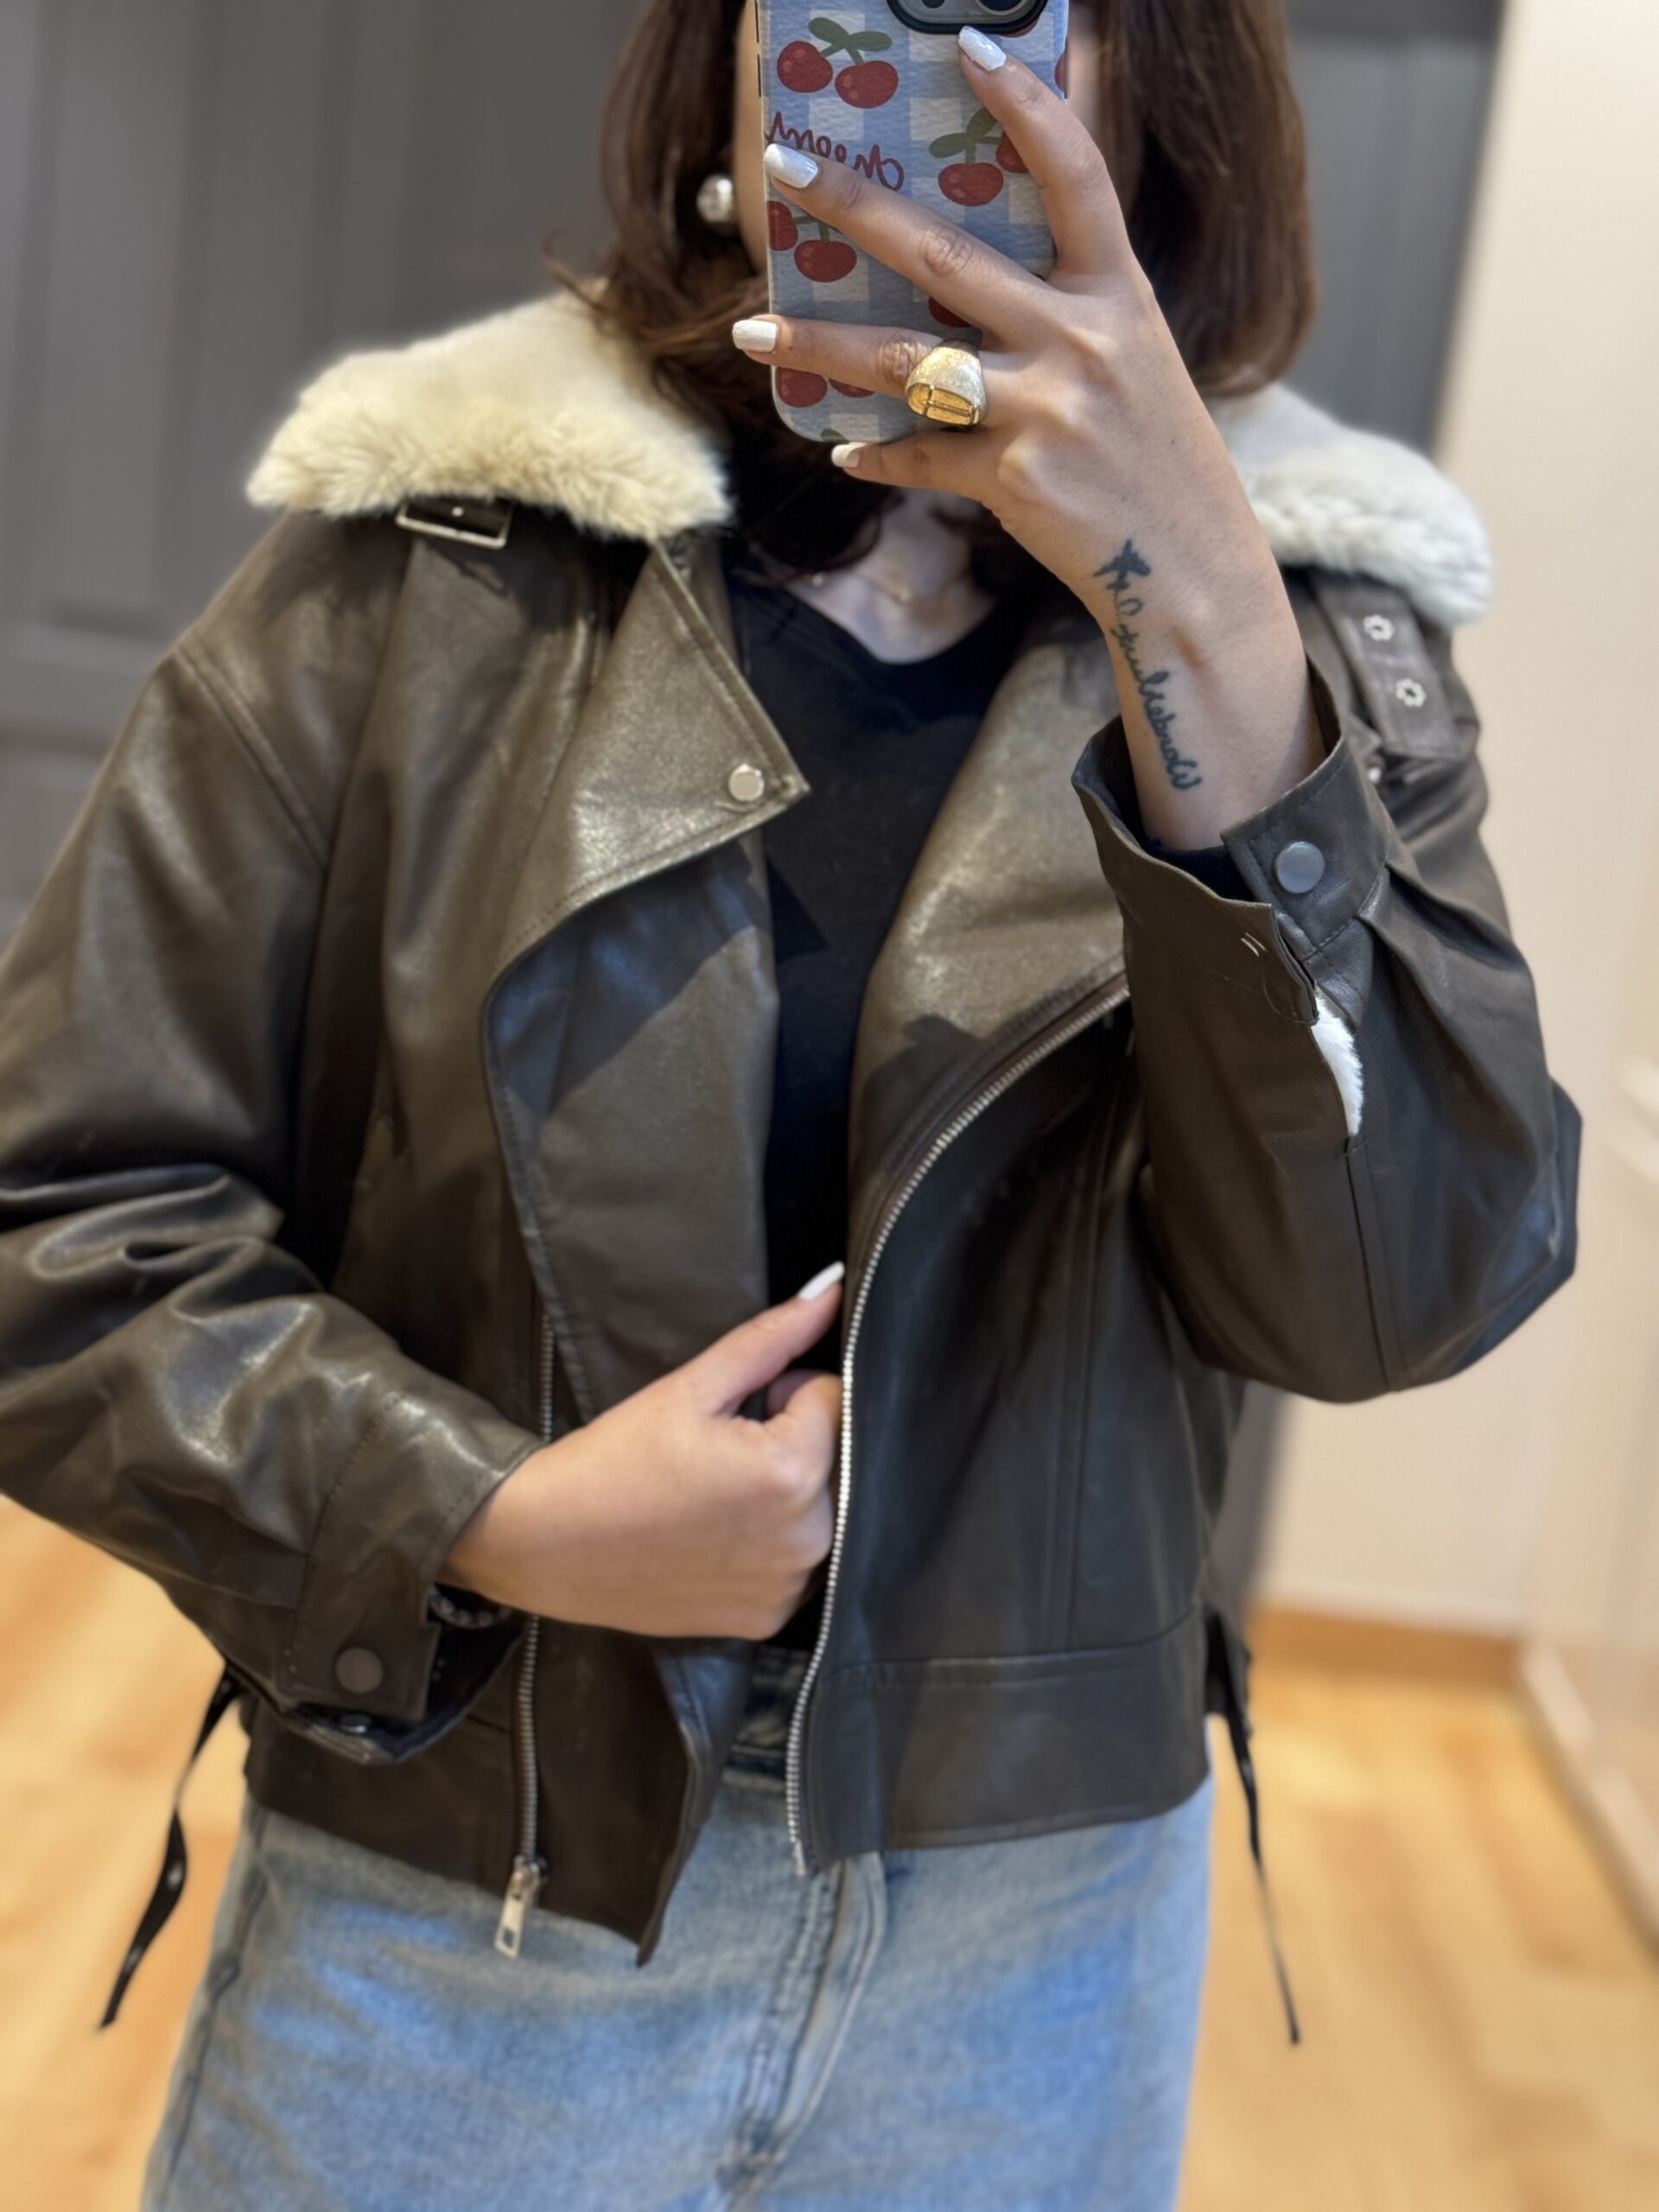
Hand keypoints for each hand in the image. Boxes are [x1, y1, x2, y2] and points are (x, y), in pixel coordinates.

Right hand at [441, 1271, 842, 1640]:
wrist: (547, 1545)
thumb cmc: (615, 1459)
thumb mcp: (692, 1386)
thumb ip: (772, 1336)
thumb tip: (833, 1286)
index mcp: (793, 1471)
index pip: (831, 1397)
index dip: (781, 1391)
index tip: (731, 1411)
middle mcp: (809, 1537)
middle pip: (833, 1457)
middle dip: (789, 1440)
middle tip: (717, 1452)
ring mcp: (790, 1585)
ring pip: (821, 1509)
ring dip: (786, 1492)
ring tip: (714, 1492)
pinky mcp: (770, 1617)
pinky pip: (798, 1560)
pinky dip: (772, 1542)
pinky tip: (716, 1535)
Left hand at [738, 28, 1321, 846]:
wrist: (1191, 571)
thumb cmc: (1157, 459)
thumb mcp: (1140, 355)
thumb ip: (1080, 291)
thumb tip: (1013, 233)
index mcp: (1121, 294)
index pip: (1074, 173)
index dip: (1027, 103)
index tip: (968, 45)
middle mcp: (1082, 340)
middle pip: (946, 255)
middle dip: (854, 205)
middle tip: (783, 164)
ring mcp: (1046, 410)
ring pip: (906, 363)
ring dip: (818, 346)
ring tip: (750, 334)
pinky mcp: (1016, 478)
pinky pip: (921, 458)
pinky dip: (878, 456)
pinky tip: (843, 450)